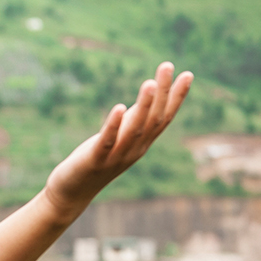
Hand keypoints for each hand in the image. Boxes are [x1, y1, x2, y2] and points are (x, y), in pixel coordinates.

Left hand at [43, 62, 192, 219]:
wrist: (72, 194)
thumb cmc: (95, 161)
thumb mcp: (118, 139)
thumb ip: (132, 123)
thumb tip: (147, 97)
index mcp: (141, 144)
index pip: (164, 118)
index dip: (176, 97)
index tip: (188, 74)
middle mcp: (134, 150)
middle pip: (153, 119)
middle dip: (163, 92)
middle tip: (167, 66)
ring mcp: (116, 156)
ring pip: (135, 129)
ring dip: (144, 106)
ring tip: (150, 82)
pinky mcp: (95, 160)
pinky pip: (107, 141)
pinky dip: (114, 124)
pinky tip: (120, 107)